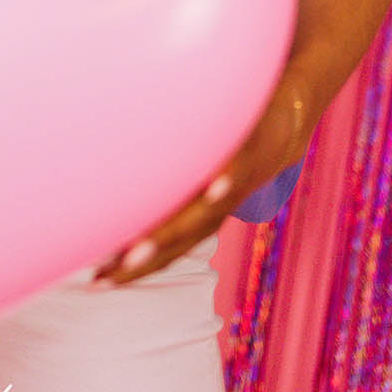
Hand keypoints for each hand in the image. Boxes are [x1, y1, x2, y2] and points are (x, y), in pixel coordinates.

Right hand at [92, 63, 317, 285]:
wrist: (293, 110)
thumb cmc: (235, 135)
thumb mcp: (199, 154)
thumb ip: (168, 169)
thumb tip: (122, 172)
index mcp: (207, 205)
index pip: (169, 241)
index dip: (138, 263)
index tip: (98, 281)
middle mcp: (222, 200)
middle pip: (181, 236)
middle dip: (144, 258)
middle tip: (105, 279)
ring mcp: (241, 176)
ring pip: (207, 209)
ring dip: (173, 231)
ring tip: (137, 252)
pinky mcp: (256, 144)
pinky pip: (243, 161)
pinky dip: (228, 176)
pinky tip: (213, 187)